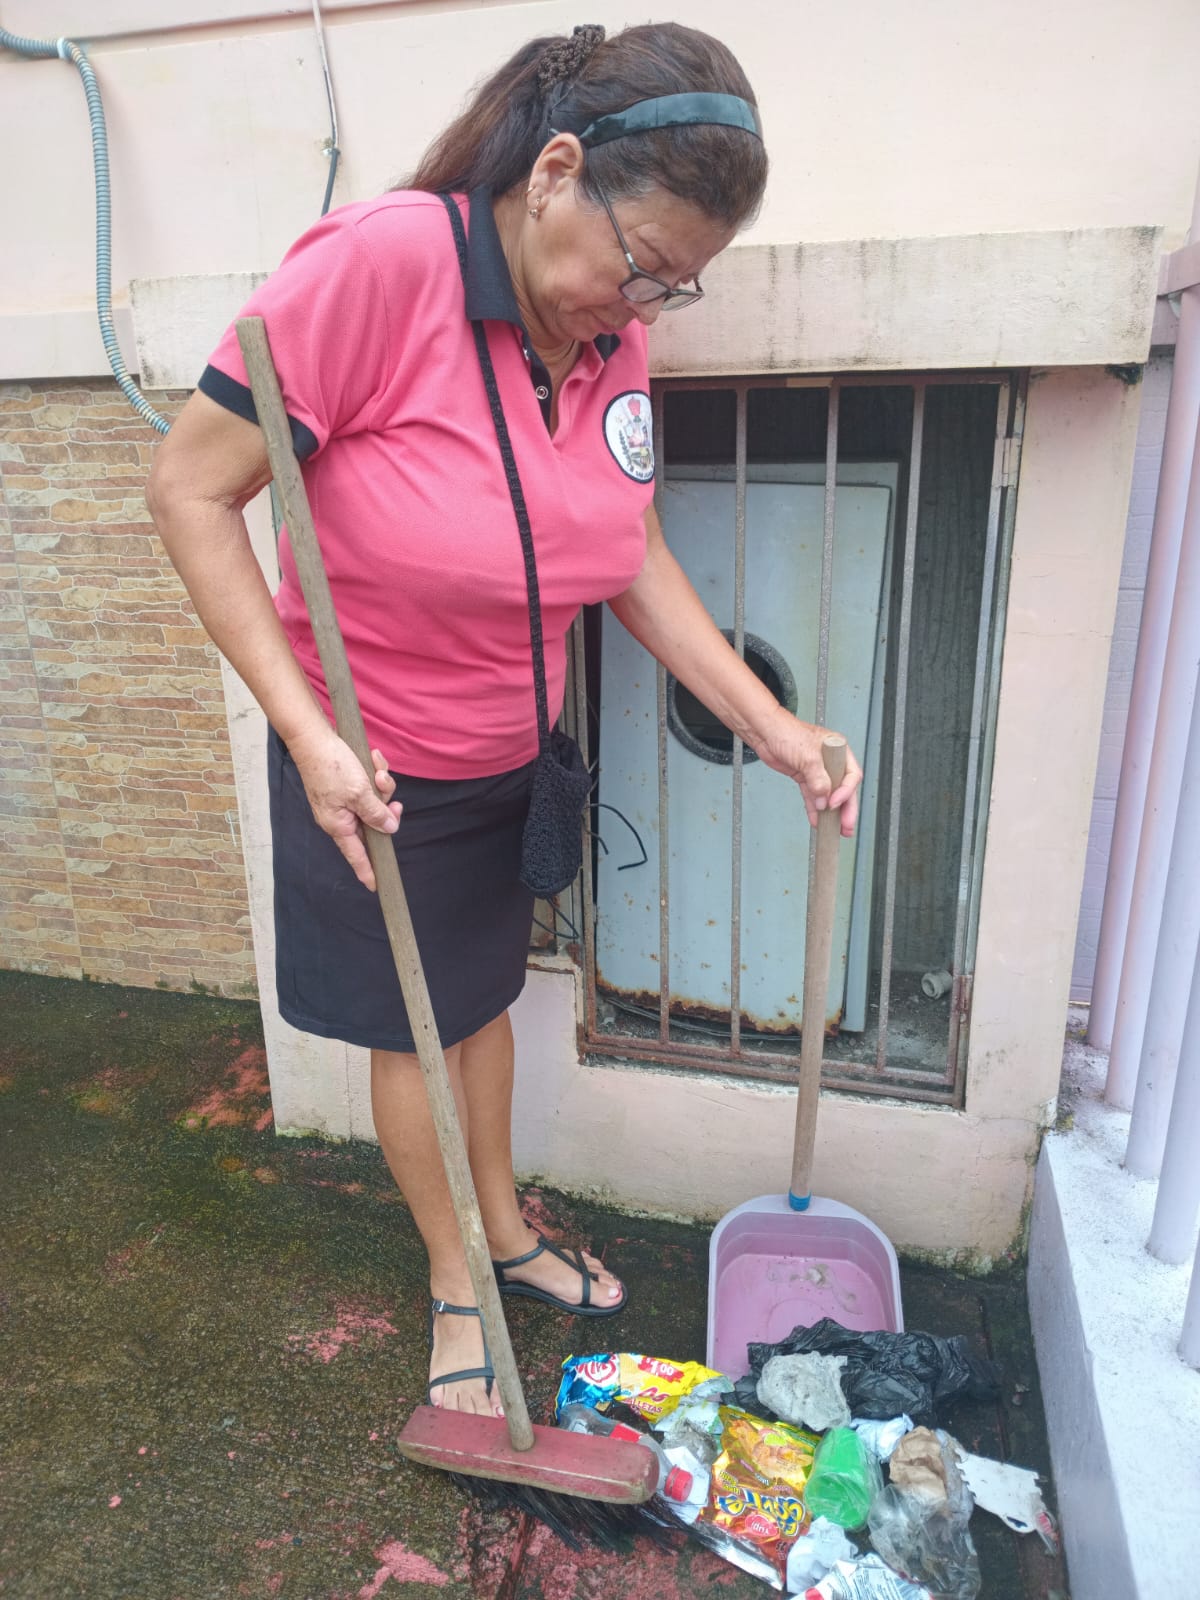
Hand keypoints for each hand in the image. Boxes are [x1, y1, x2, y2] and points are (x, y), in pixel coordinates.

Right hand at [286, 725, 401, 890]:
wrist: (314, 737)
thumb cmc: (331, 766)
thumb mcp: (360, 793)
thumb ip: (376, 813)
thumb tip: (390, 829)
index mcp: (338, 825)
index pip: (356, 854)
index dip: (367, 870)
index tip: (376, 885)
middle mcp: (340, 816)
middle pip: (373, 823)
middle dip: (386, 808)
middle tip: (393, 802)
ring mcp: (343, 800)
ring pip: (375, 802)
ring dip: (381, 786)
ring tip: (377, 771)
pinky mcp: (347, 784)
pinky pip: (369, 785)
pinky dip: (374, 773)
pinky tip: (373, 760)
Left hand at [752, 707, 862, 836]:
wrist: (765, 733)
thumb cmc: (787, 733)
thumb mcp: (808, 757)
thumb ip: (819, 779)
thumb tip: (825, 799)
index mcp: (838, 750)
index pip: (851, 776)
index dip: (846, 792)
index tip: (835, 803)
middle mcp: (830, 761)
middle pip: (843, 789)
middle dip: (845, 809)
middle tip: (846, 826)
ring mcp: (817, 770)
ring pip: (828, 795)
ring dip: (830, 813)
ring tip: (834, 829)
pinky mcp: (804, 777)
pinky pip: (813, 796)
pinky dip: (814, 809)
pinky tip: (817, 820)